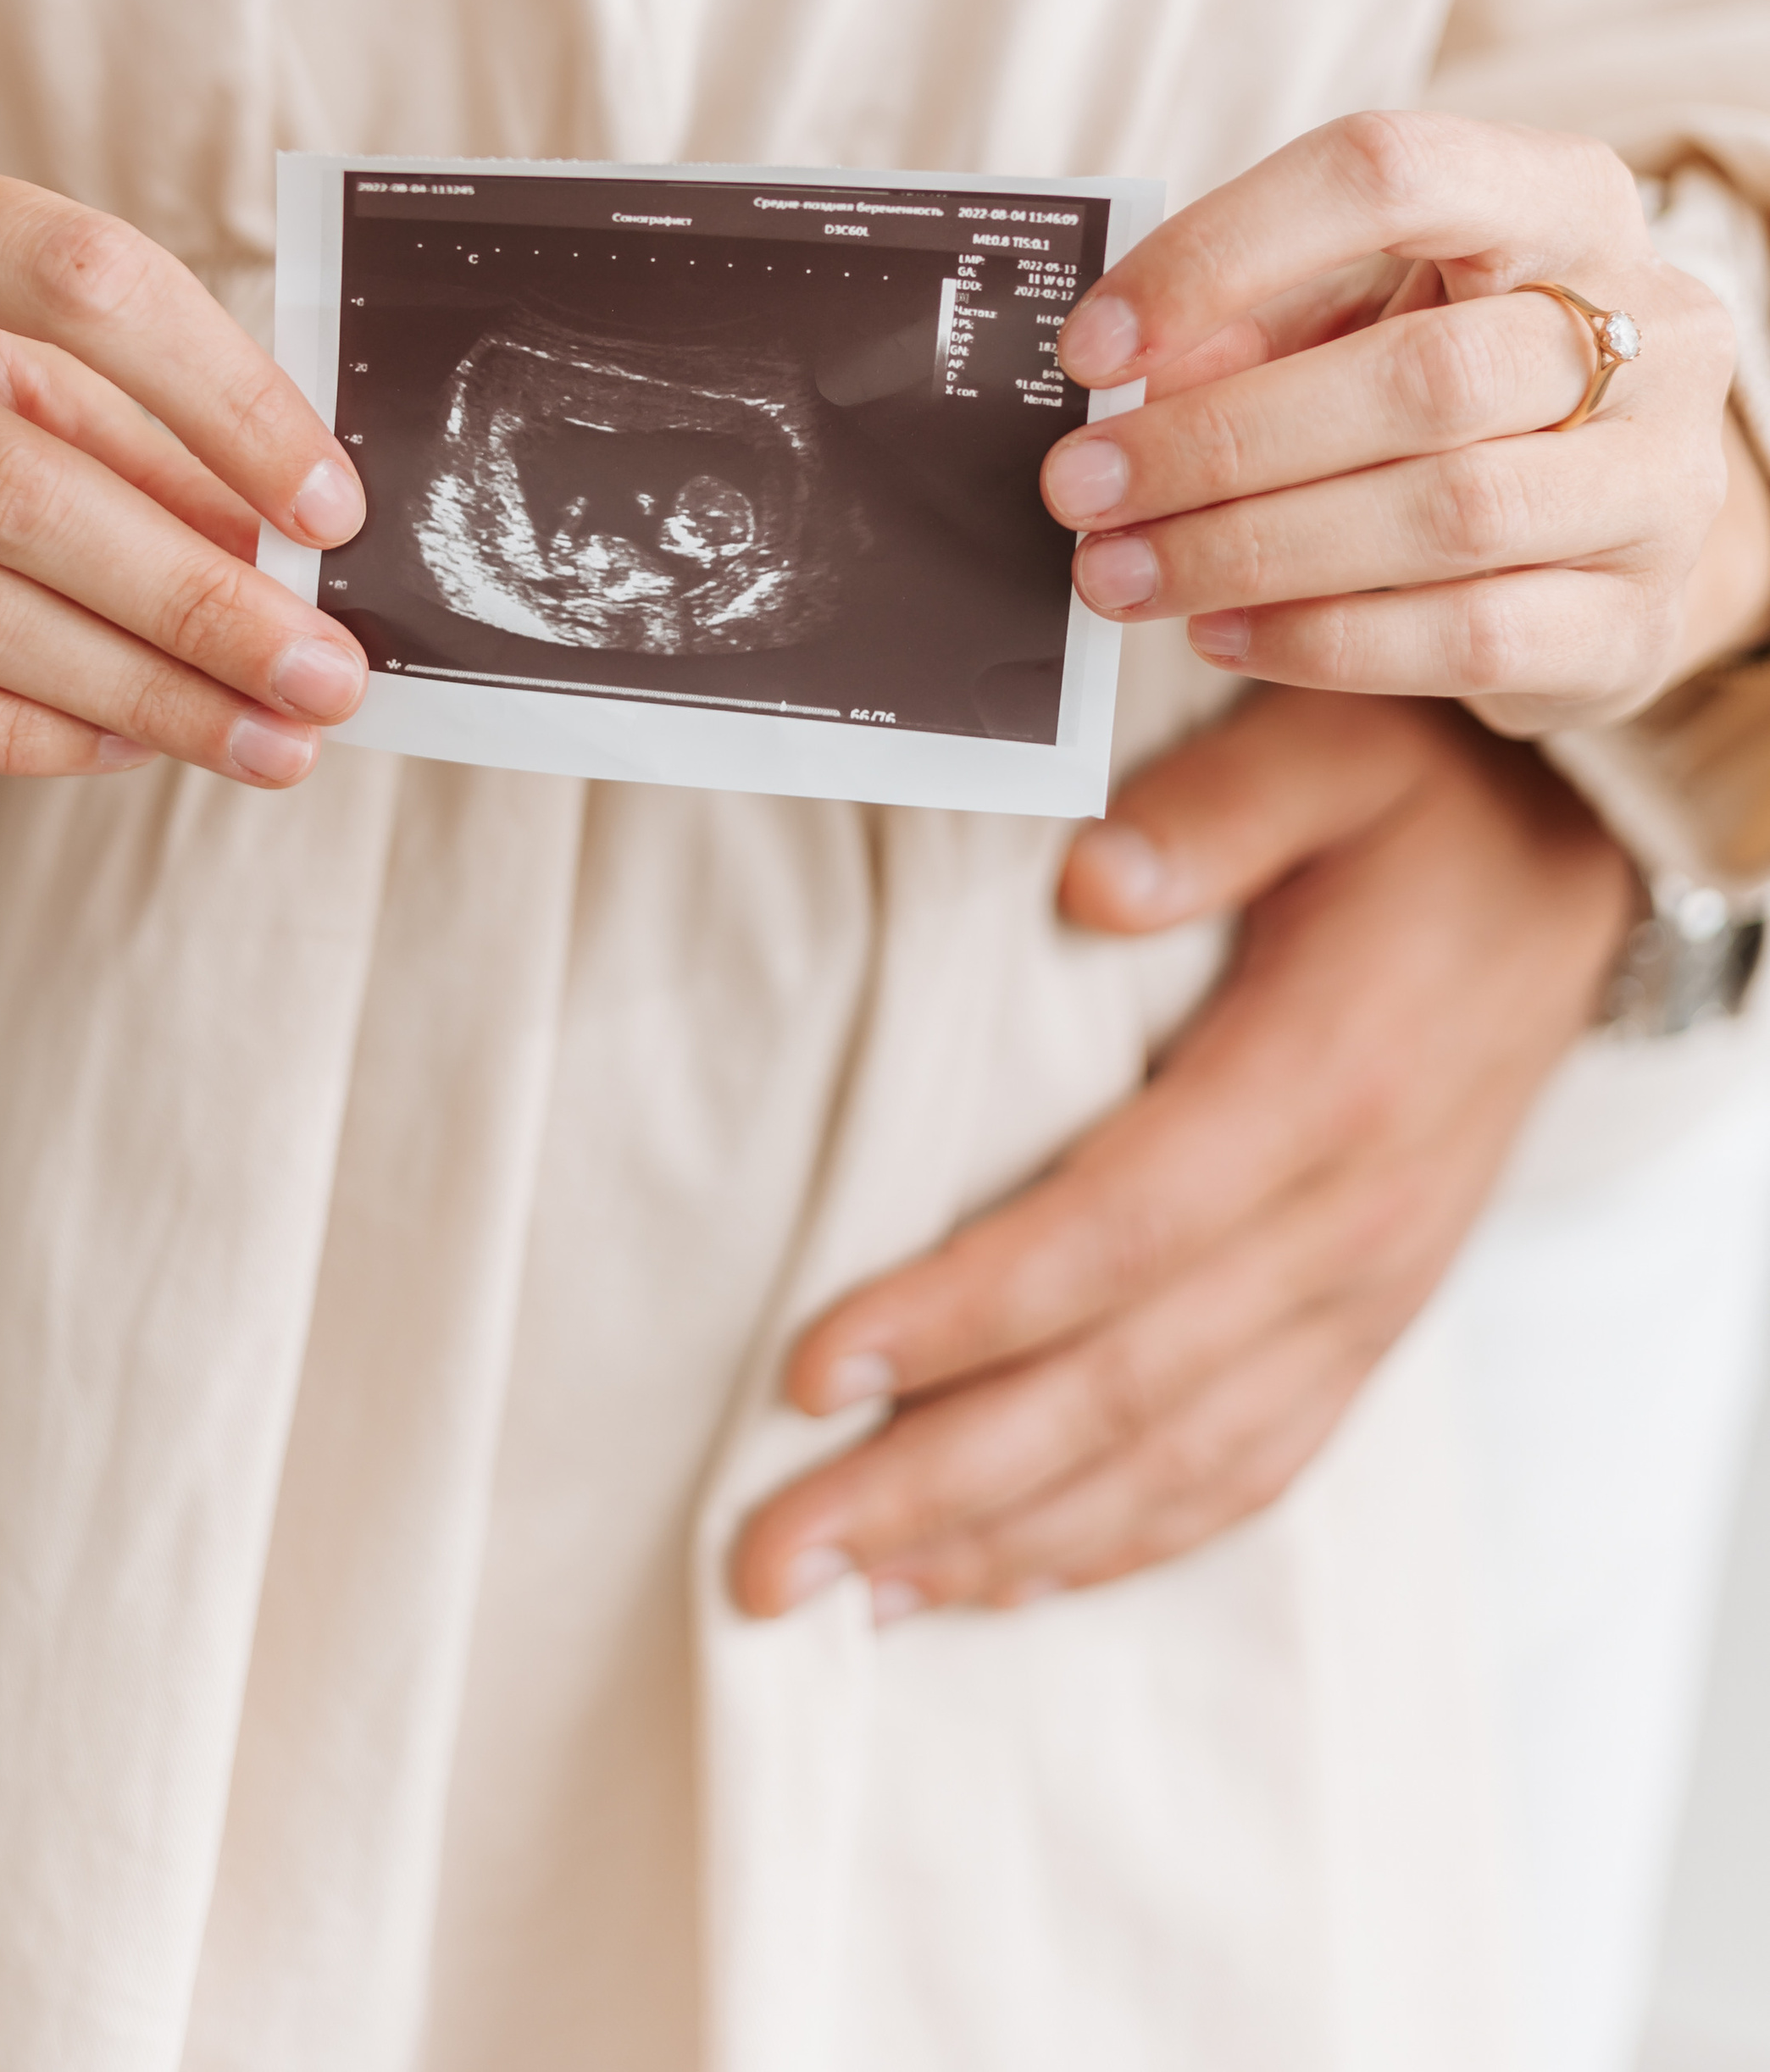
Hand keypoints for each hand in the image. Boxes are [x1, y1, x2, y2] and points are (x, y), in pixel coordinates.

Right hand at [0, 116, 370, 798]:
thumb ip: (133, 428)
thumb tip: (295, 551)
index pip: (83, 280)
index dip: (227, 400)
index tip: (333, 508)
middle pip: (21, 482)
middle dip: (202, 603)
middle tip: (327, 676)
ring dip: (136, 691)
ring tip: (260, 734)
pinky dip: (12, 735)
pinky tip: (122, 745)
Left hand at [733, 687, 1636, 1616]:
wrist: (1573, 876)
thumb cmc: (1422, 803)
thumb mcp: (1329, 748)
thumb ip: (1213, 809)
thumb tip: (1085, 881)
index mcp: (1320, 1086)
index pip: (1115, 1236)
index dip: (963, 1315)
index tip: (812, 1368)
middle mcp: (1347, 1223)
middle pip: (1120, 1391)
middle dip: (933, 1483)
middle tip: (766, 1554)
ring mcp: (1363, 1295)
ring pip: (1175, 1465)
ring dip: (1004, 1544)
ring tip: (846, 1592)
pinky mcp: (1366, 1327)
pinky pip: (1244, 1471)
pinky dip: (1119, 1542)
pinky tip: (997, 1578)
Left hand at [1038, 111, 1768, 732]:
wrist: (1608, 518)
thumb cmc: (1458, 386)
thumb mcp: (1362, 316)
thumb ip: (1254, 333)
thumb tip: (1122, 388)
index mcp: (1562, 198)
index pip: (1388, 176)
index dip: (1225, 252)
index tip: (1093, 344)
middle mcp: (1650, 328)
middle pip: (1422, 376)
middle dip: (1221, 440)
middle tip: (1081, 487)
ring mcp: (1662, 482)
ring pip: (1447, 514)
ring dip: (1250, 551)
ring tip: (1122, 572)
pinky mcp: (1637, 621)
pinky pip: (1470, 638)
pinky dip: (1321, 641)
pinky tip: (1219, 633)